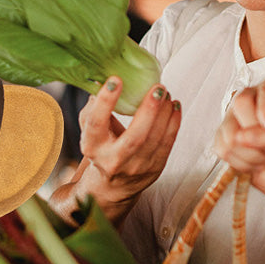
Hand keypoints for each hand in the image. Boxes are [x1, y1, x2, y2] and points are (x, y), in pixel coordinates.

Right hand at [75, 76, 180, 215]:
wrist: (113, 184)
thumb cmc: (102, 148)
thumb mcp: (90, 131)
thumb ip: (94, 108)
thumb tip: (103, 79)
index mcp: (92, 147)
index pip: (96, 124)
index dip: (105, 102)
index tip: (115, 80)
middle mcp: (113, 161)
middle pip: (134, 138)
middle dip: (148, 111)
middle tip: (157, 88)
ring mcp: (135, 168)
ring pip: (154, 140)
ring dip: (164, 113)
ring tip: (166, 93)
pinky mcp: (154, 169)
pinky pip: (167, 144)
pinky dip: (173, 123)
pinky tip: (174, 106)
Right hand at [214, 75, 264, 209]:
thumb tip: (243, 136)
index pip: (264, 90)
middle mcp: (252, 99)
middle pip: (240, 105)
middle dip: (258, 134)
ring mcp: (235, 119)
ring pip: (229, 133)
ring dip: (251, 154)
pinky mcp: (225, 140)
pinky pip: (223, 150)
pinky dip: (242, 163)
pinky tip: (256, 163)